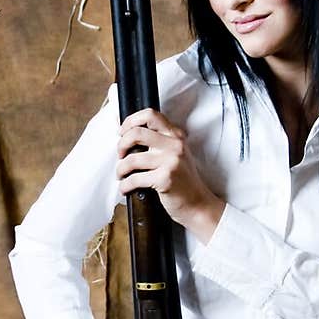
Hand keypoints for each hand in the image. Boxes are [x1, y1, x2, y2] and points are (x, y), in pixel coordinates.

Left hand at [116, 108, 224, 241]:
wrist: (197, 204)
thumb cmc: (182, 181)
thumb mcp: (176, 154)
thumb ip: (159, 141)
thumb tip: (127, 132)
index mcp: (175, 136)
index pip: (150, 114)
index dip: (130, 121)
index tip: (122, 132)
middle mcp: (174, 145)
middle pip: (137, 133)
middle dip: (121, 144)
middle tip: (120, 155)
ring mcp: (171, 161)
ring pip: (132, 159)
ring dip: (120, 169)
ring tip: (121, 175)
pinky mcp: (165, 179)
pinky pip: (135, 179)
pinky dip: (125, 185)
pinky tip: (125, 189)